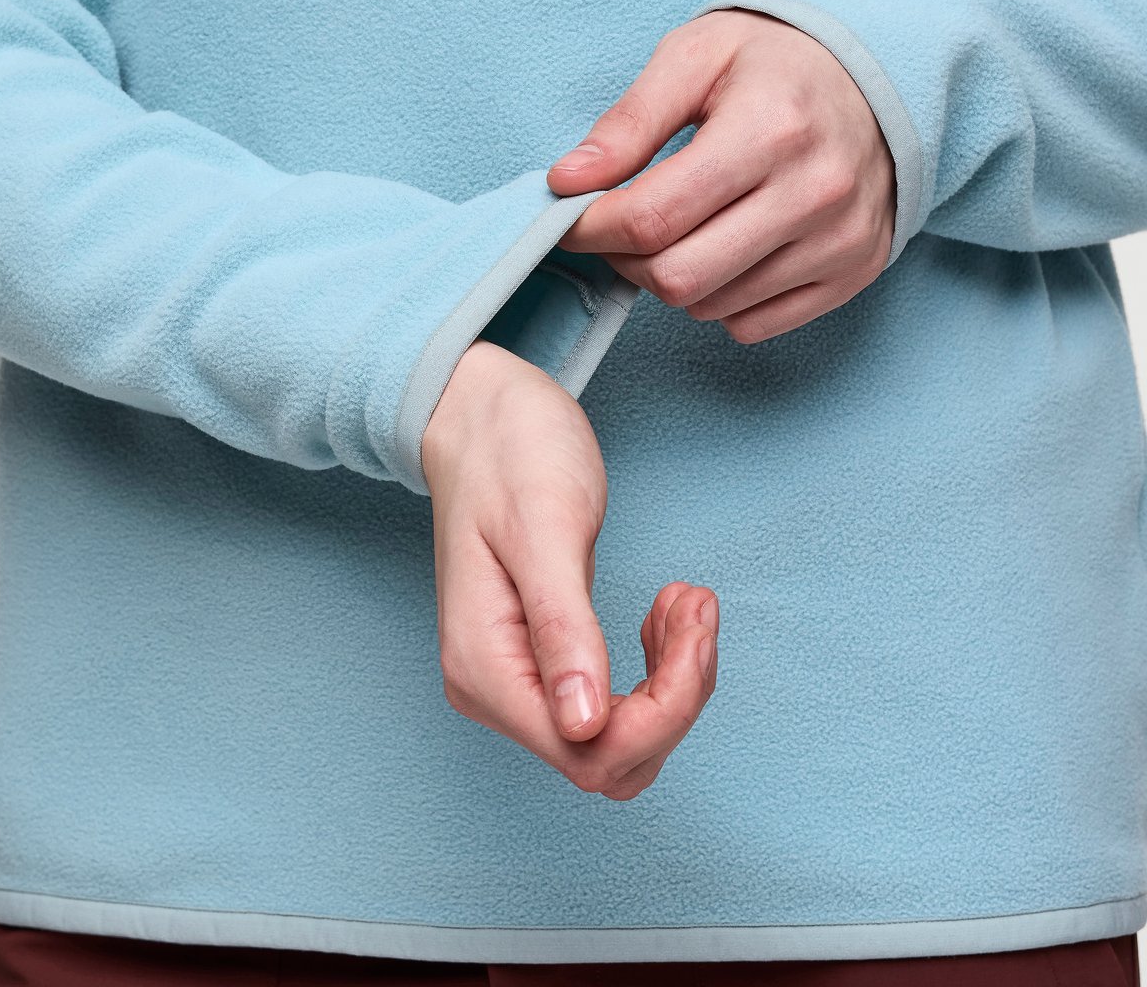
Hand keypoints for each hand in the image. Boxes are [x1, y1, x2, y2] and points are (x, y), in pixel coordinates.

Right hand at [422, 340, 717, 799]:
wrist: (482, 416)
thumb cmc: (510, 455)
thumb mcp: (544, 530)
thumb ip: (561, 630)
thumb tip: (583, 726)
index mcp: (484, 668)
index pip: (589, 752)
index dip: (661, 710)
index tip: (690, 622)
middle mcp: (494, 690)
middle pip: (611, 759)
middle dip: (675, 696)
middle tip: (694, 604)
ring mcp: (518, 678)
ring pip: (621, 739)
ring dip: (673, 682)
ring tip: (685, 602)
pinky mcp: (544, 658)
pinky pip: (614, 704)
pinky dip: (657, 669)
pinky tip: (665, 613)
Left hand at [546, 9, 896, 343]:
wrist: (880, 76)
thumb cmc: (774, 64)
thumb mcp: (696, 57)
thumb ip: (628, 122)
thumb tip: (566, 182)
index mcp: (770, 129)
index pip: (653, 217)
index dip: (593, 227)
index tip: (573, 216)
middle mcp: (814, 192)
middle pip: (678, 276)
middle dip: (627, 260)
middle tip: (621, 229)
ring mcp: (839, 241)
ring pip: (710, 306)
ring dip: (672, 279)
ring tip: (680, 230)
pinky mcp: (852, 272)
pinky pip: (752, 326)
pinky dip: (719, 301)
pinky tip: (724, 253)